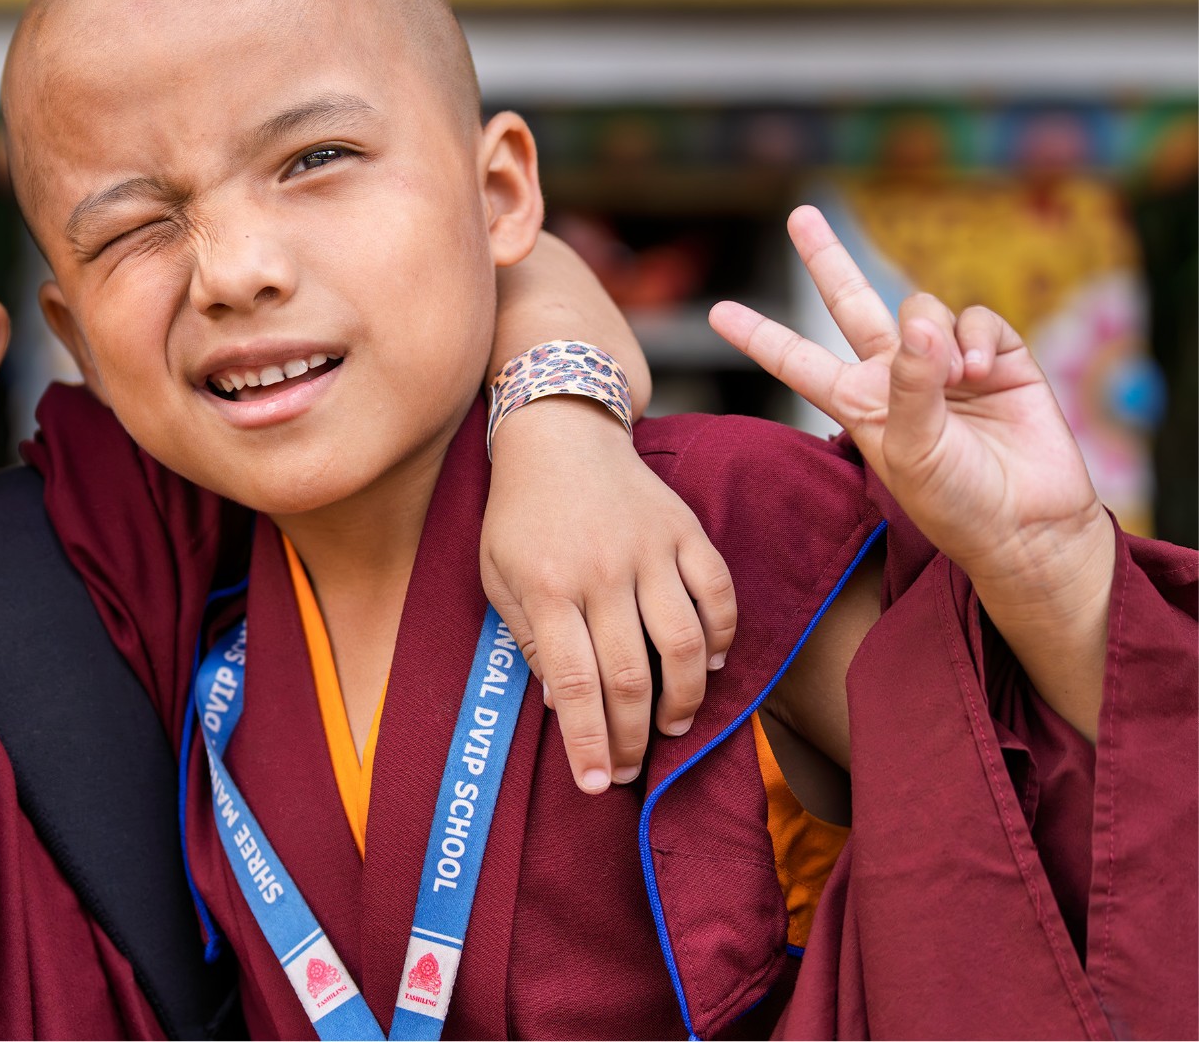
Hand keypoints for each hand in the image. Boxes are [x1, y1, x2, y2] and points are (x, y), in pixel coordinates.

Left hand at [484, 396, 736, 793]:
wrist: (560, 434)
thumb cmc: (520, 515)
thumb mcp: (497, 575)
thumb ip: (528, 638)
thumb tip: (561, 702)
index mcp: (547, 586)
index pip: (574, 683)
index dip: (588, 741)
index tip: (597, 783)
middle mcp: (602, 571)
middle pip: (630, 674)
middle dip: (632, 736)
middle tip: (631, 769)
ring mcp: (650, 549)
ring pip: (683, 642)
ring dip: (684, 698)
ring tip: (672, 728)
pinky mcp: (685, 530)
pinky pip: (718, 594)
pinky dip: (721, 637)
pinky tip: (710, 666)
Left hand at [710, 206, 1113, 735]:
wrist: (1027, 523)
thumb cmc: (957, 502)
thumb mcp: (913, 451)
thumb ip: (910, 386)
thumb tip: (917, 323)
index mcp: (858, 403)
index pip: (797, 360)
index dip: (760, 336)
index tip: (717, 312)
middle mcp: (895, 375)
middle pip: (852, 303)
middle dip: (828, 258)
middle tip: (800, 215)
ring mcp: (945, 363)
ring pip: (921, 307)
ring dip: (934, 334)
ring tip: (957, 377)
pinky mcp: (999, 357)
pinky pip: (976, 319)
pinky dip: (977, 337)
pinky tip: (983, 371)